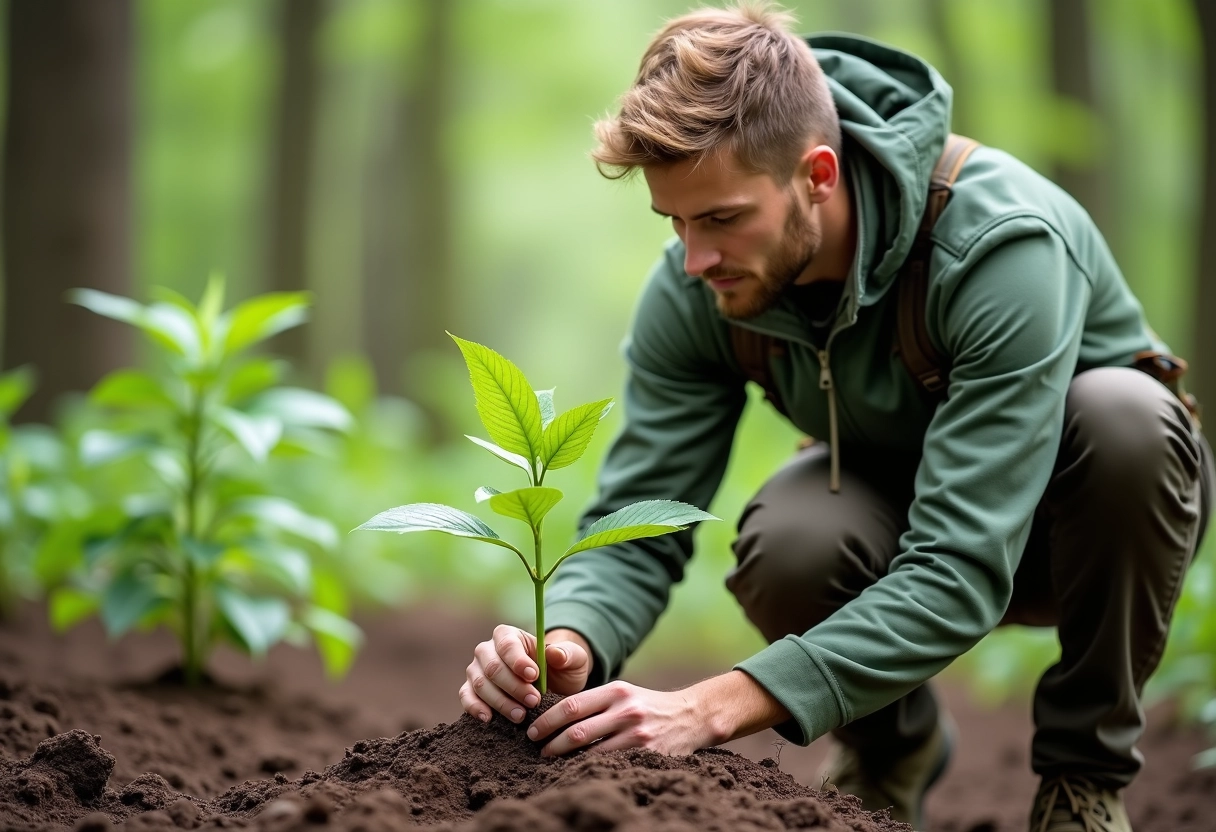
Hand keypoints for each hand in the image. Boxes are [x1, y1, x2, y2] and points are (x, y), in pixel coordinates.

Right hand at [459, 625, 591, 723]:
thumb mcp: (573, 660)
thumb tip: (554, 654)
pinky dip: (475, 708)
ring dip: (500, 702)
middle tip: (533, 701)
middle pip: (492, 667)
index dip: (518, 661)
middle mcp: (487, 650)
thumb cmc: (560, 670)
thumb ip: (568, 654)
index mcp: (509, 635)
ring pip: (480, 684)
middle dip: (513, 686)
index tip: (534, 676)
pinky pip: (466, 696)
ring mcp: (476, 670)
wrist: (551, 688)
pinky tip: (488, 719)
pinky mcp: (471, 689)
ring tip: (520, 716)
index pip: (507, 644)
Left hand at [526, 671, 790, 756]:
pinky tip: (578, 772)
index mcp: (616, 690)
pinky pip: (610, 764)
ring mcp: (637, 733)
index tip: (532, 732)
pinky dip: (589, 769)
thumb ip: (594, 701)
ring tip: (552, 764)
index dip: (547, 722)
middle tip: (538, 752)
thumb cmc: (647, 705)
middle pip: (576, 731)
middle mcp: (625, 709)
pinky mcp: (647, 753)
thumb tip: (553, 716)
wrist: (691, 716)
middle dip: (551, 744)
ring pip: (590, 751)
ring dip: (566, 760)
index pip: (571, 706)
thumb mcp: (623, 693)